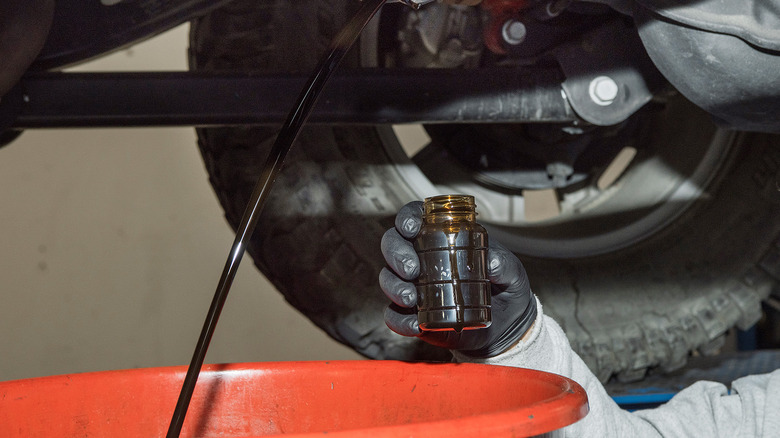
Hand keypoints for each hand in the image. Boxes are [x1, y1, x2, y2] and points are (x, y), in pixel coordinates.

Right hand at [379, 201, 536, 356]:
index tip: (411, 227)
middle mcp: (421, 258)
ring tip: (411, 299)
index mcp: (442, 238)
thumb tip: (492, 262)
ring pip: (388, 279)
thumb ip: (505, 264)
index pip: (415, 218)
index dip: (407, 217)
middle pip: (393, 245)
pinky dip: (399, 321)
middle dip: (396, 254)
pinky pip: (394, 316)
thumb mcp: (512, 273)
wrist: (505, 329)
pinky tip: (415, 326)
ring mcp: (414, 287)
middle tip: (411, 269)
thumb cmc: (506, 289)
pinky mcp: (413, 315)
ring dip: (394, 287)